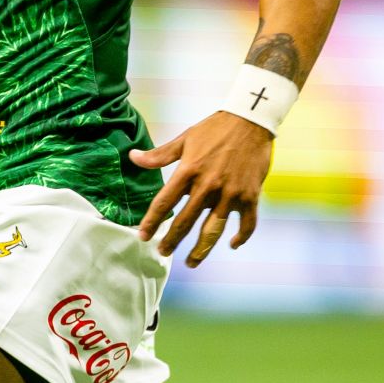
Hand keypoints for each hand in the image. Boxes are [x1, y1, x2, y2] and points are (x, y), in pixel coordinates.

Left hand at [130, 111, 273, 266]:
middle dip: (171, 241)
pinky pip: (246, 224)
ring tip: (191, 262)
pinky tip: (231, 244)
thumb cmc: (214, 128)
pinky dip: (240, 237)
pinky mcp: (250, 196)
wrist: (250, 120)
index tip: (143, 236)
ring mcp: (230, 193)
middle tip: (162, 252)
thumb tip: (133, 158)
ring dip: (201, 250)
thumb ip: (159, 154)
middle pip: (185, 222)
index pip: (164, 202)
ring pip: (213, 230)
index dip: (151, 221)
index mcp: (189, 170)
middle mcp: (208, 185)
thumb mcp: (185, 138)